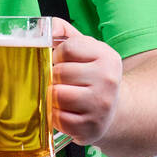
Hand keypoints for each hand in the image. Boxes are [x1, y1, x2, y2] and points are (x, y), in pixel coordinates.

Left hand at [49, 17, 121, 145]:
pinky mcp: (90, 128)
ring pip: (57, 95)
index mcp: (107, 56)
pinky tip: (65, 112)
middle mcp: (109, 80)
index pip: (68, 48)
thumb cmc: (90, 75)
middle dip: (54, 77)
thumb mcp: (85, 49)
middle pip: (60, 73)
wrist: (111, 110)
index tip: (63, 62)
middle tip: (62, 82)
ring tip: (62, 96)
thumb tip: (45, 28)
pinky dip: (55, 116)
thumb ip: (62, 31)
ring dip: (53, 96)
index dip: (58, 55)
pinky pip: (58, 119)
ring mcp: (101, 106)